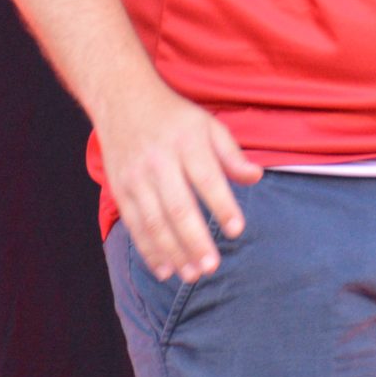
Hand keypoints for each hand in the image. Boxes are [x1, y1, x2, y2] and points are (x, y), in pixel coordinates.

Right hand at [98, 79, 262, 280]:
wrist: (122, 101)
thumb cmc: (175, 118)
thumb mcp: (208, 125)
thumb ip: (231, 154)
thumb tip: (255, 177)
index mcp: (186, 142)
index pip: (207, 178)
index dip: (222, 205)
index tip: (237, 230)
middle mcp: (159, 162)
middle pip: (178, 206)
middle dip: (195, 240)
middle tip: (212, 267)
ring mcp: (135, 178)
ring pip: (154, 222)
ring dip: (173, 253)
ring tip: (192, 275)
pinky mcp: (120, 190)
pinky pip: (134, 226)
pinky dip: (148, 250)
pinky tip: (164, 269)